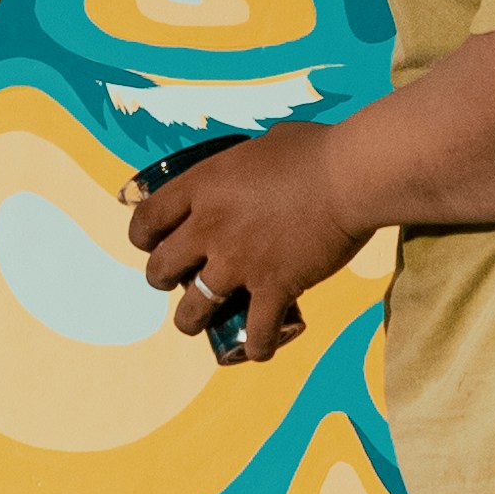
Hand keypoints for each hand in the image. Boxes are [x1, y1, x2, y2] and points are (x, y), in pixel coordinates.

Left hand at [122, 125, 363, 360]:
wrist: (352, 177)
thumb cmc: (315, 151)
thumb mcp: (264, 144)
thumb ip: (247, 161)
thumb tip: (254, 161)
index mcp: (203, 186)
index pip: (147, 219)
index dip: (142, 237)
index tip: (149, 244)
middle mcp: (210, 226)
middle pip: (159, 267)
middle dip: (160, 279)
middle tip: (173, 281)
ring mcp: (239, 261)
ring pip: (193, 309)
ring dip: (190, 321)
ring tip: (197, 325)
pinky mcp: (273, 287)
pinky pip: (254, 331)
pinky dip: (255, 346)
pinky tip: (258, 349)